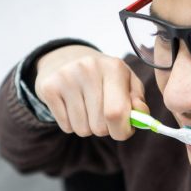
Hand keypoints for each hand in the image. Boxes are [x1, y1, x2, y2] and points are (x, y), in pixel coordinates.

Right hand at [34, 45, 149, 140]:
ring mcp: (66, 77)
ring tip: (86, 108)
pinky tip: (71, 107)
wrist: (66, 59)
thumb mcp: (126, 82)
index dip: (122, 130)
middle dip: (104, 129)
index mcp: (114, 67)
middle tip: (100, 114)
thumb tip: (141, 116)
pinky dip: (71, 125)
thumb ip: (138, 101)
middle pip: (100, 126)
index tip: (122, 130)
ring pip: (82, 130)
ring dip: (87, 127)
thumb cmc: (104, 78)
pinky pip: (66, 127)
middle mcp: (89, 68)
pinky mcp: (49, 87)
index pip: (117, 113)